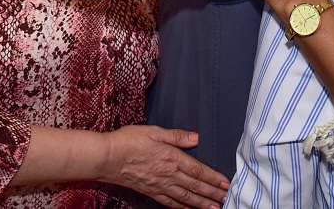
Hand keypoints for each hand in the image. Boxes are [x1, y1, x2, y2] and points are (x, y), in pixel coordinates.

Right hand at [101, 126, 227, 208]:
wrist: (107, 157)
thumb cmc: (129, 141)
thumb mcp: (154, 132)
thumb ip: (176, 136)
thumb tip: (196, 138)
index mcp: (171, 158)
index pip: (198, 170)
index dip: (213, 178)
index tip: (225, 183)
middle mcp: (168, 174)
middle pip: (195, 186)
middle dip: (212, 193)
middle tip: (226, 198)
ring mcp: (159, 185)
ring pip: (185, 197)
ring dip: (201, 203)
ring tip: (214, 208)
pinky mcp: (150, 191)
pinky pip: (169, 202)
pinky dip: (181, 207)